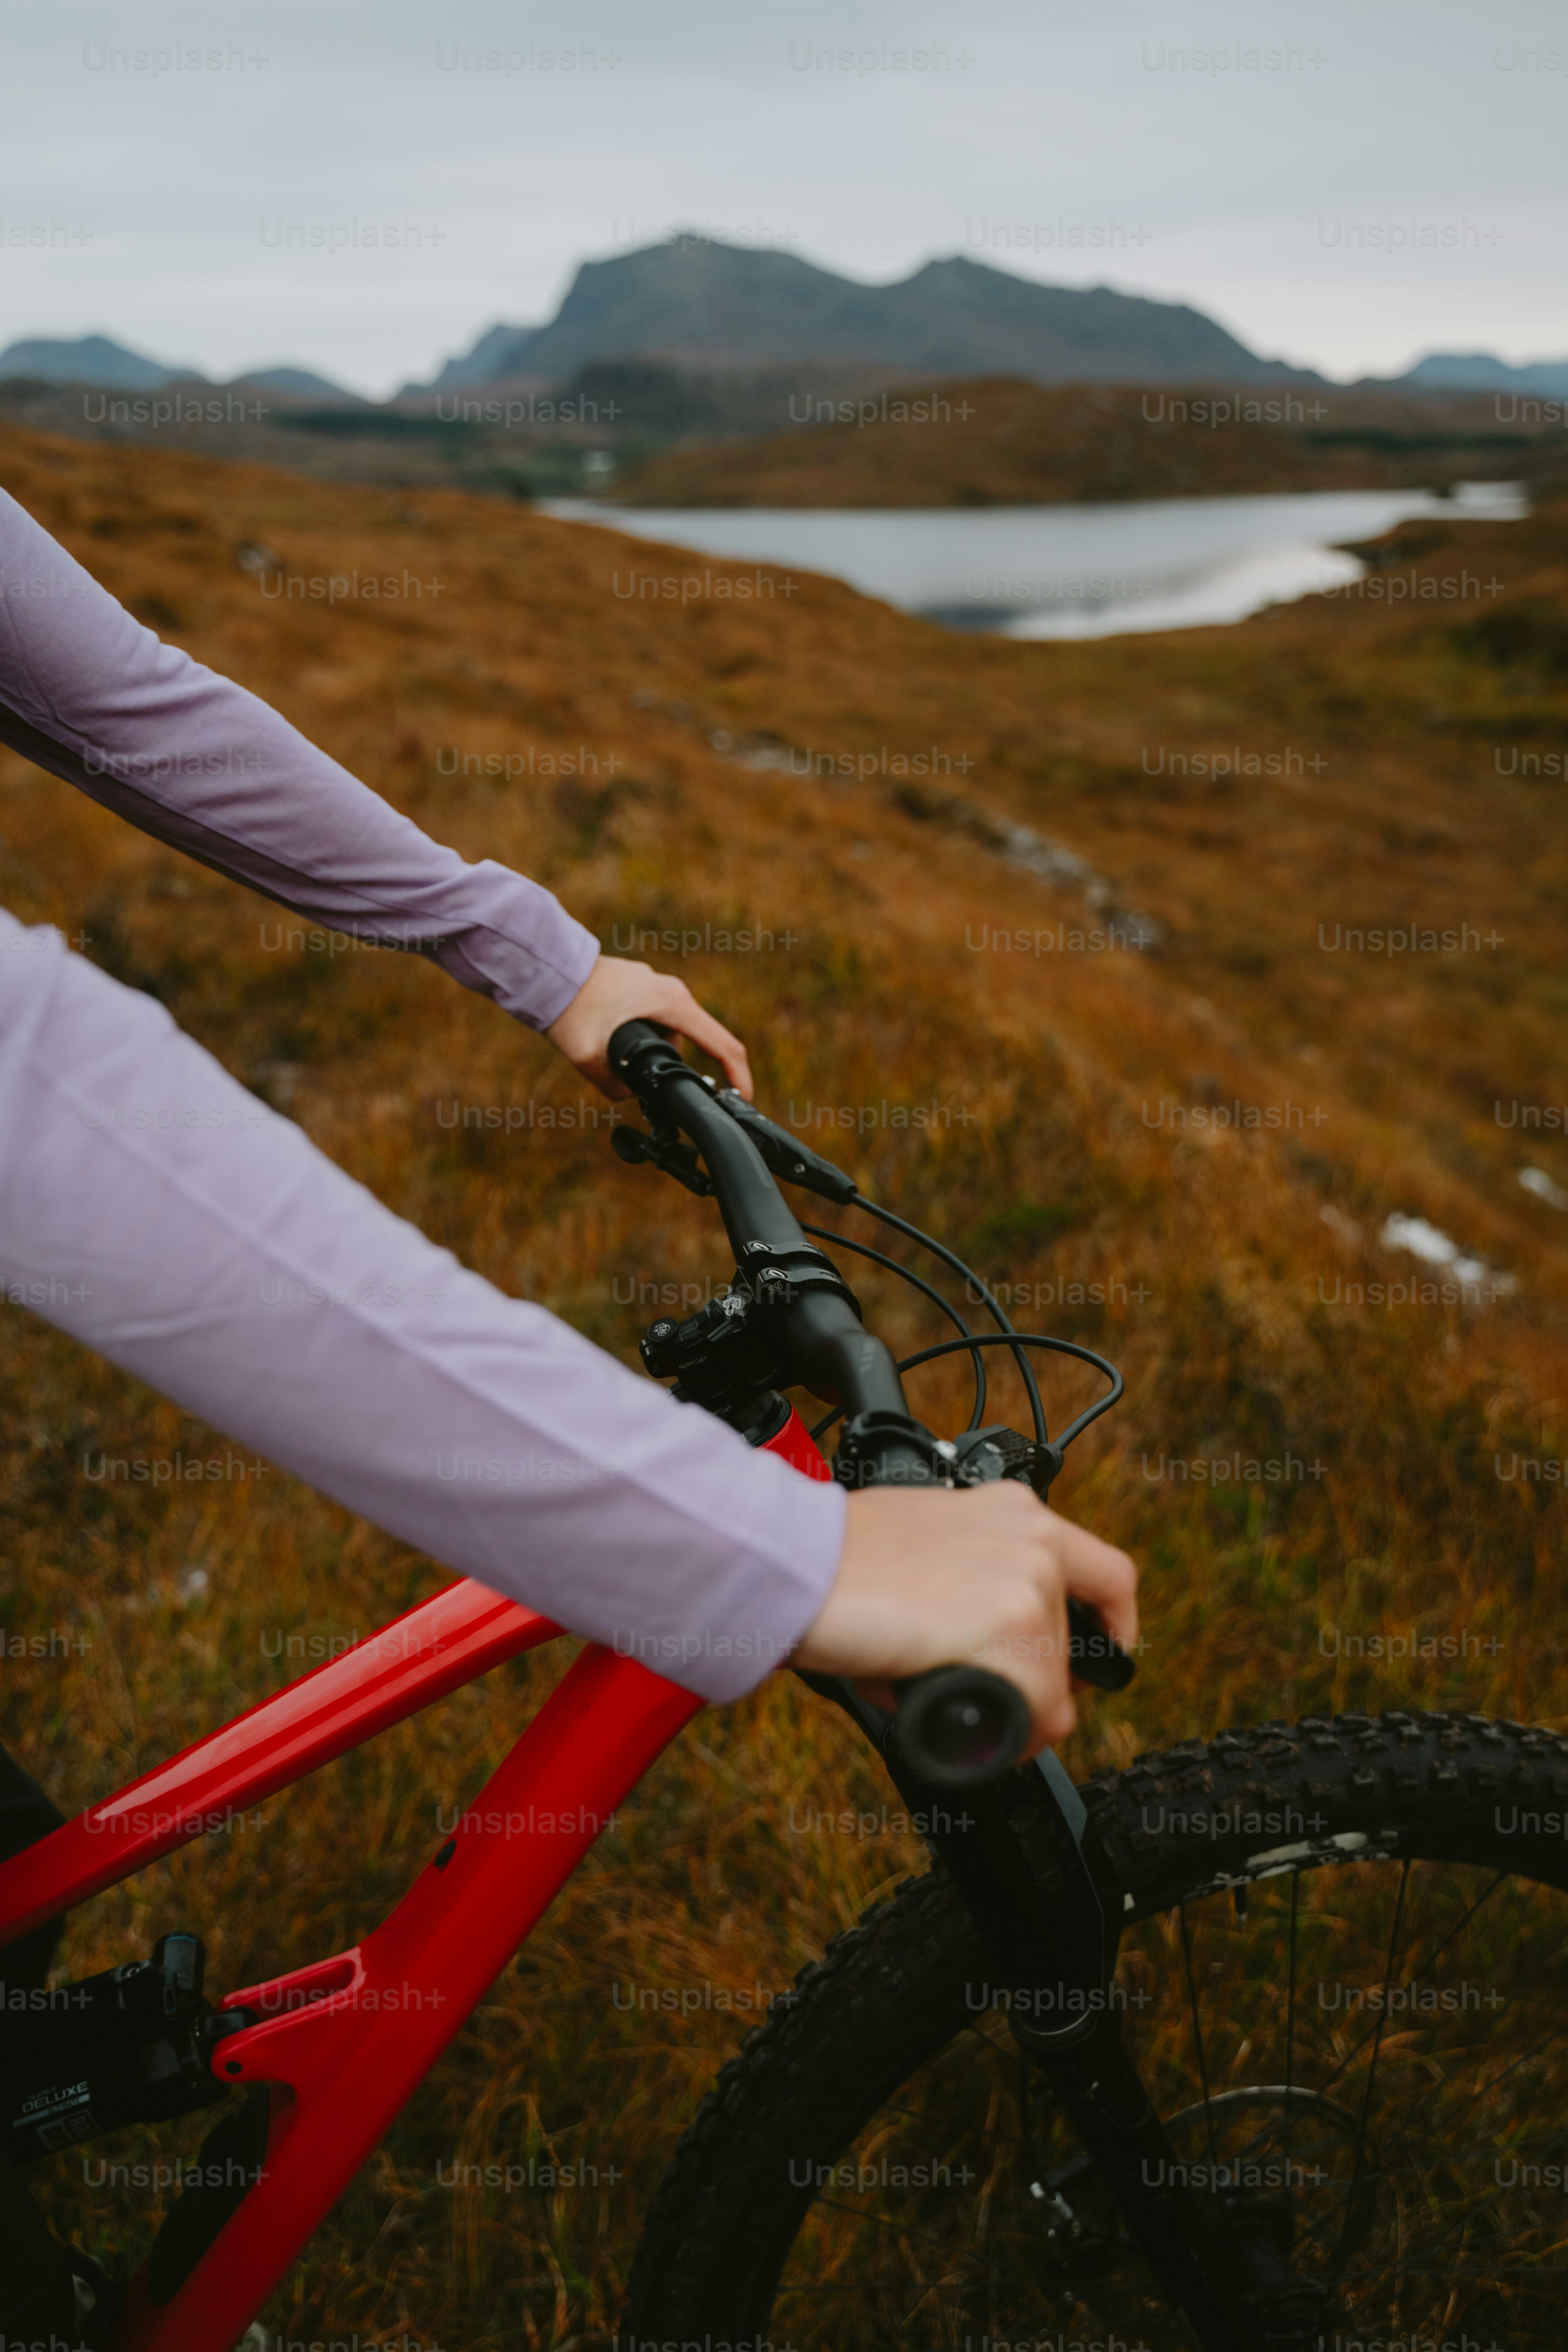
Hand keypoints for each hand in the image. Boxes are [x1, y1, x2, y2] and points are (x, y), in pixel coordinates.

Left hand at [545, 955, 752, 1099]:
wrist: (546, 967)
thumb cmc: (569, 1005)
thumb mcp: (588, 1057)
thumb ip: (614, 1086)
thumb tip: (628, 1095)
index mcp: (673, 1004)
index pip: (722, 1044)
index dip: (737, 1076)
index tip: (742, 1099)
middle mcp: (671, 992)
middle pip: (690, 1043)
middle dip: (669, 1068)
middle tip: (639, 1083)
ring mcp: (655, 987)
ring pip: (665, 1034)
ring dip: (645, 1052)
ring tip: (605, 1054)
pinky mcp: (639, 988)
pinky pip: (650, 1021)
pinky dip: (635, 1038)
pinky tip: (603, 1039)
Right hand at [792, 1483, 1137, 1751]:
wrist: (801, 1563)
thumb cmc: (840, 1561)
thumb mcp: (929, 1549)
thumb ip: (978, 1580)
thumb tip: (989, 1644)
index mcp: (1015, 1510)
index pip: (1106, 1573)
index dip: (1110, 1627)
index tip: (1097, 1656)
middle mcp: (1035, 1537)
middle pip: (1071, 1645)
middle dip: (1029, 1678)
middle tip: (972, 1685)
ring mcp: (1030, 1580)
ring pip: (1051, 1685)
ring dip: (1007, 1705)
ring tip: (937, 1682)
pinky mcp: (1015, 1623)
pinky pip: (1037, 1713)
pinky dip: (1002, 1731)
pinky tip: (950, 1706)